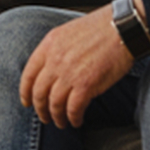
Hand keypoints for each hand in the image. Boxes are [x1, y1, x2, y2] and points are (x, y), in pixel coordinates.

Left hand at [17, 5, 134, 128]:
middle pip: (39, 92)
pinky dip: (73, 118)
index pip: (28, 74)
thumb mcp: (68, 32)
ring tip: (61, 123)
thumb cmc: (101, 27)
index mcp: (49, 45)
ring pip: (54, 104)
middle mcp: (55, 60)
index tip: (26, 101)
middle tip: (44, 117)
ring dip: (56, 117)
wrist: (124, 27)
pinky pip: (73, 109)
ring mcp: (69, 73)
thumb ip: (56, 49)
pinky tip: (76, 121)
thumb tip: (51, 68)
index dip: (25, 92)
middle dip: (40, 109)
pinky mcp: (86, 85)